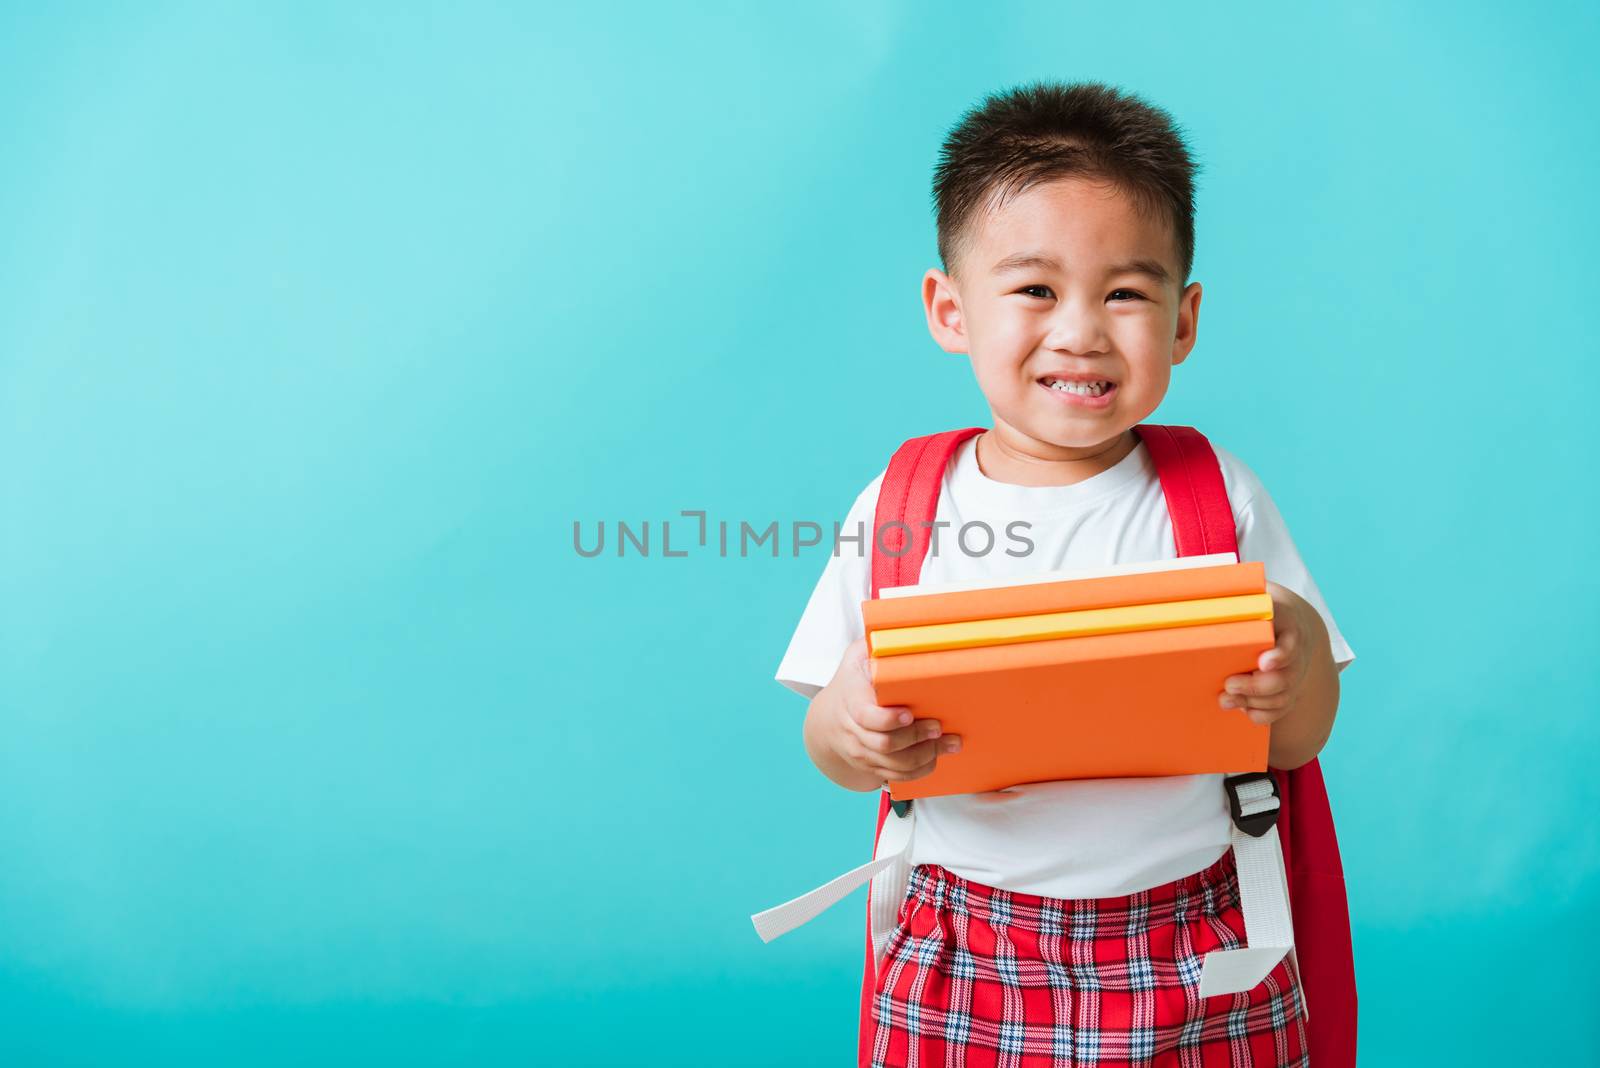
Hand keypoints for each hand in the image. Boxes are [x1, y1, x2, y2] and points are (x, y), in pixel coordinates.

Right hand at [807, 637, 962, 788]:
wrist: (827, 722)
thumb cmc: (851, 682)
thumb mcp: (856, 656)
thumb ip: (874, 643)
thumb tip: (901, 626)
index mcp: (850, 700)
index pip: (864, 716)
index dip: (887, 720)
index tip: (909, 714)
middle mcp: (853, 731)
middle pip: (885, 744)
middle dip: (916, 738)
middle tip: (939, 726)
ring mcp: (862, 752)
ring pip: (895, 764)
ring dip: (926, 755)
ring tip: (951, 742)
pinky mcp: (873, 766)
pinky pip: (898, 776)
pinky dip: (920, 770)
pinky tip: (938, 756)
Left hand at [1217, 581, 1314, 726]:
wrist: (1286, 619)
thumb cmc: (1258, 604)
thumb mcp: (1251, 591)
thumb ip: (1231, 591)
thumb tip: (1191, 586)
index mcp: (1288, 625)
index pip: (1291, 643)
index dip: (1280, 656)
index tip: (1263, 662)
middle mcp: (1296, 653)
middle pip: (1286, 678)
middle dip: (1256, 686)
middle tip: (1229, 684)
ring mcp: (1294, 674)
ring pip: (1282, 697)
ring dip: (1253, 703)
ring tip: (1225, 699)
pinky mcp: (1287, 690)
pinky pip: (1279, 711)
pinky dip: (1261, 714)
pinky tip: (1242, 710)